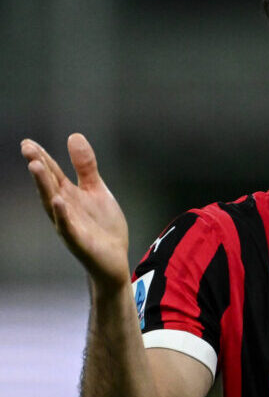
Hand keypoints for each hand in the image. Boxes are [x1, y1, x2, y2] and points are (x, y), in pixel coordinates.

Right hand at [23, 135, 131, 287]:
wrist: (113, 260)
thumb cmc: (101, 226)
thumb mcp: (96, 190)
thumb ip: (85, 167)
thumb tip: (74, 136)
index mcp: (68, 195)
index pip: (52, 174)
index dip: (42, 158)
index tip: (27, 142)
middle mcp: (64, 209)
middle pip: (48, 186)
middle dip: (39, 168)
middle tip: (27, 149)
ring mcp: (69, 226)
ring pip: (53, 204)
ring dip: (44, 186)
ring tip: (35, 167)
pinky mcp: (79, 242)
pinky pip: (68, 228)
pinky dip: (62, 215)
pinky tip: (58, 202)